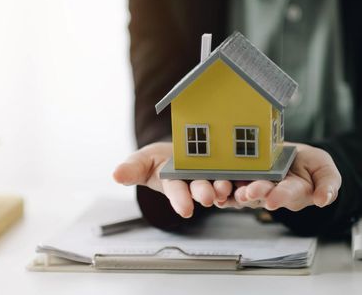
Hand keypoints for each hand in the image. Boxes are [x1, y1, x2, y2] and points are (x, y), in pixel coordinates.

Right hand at [112, 142, 233, 217]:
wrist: (177, 152)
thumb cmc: (158, 160)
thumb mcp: (141, 161)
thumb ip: (131, 169)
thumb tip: (115, 175)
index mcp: (174, 183)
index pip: (176, 192)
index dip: (180, 200)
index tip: (185, 210)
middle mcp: (193, 182)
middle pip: (199, 188)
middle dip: (203, 192)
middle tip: (207, 196)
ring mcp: (210, 176)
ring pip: (219, 184)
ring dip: (223, 186)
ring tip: (224, 187)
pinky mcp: (225, 170)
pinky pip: (235, 175)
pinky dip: (240, 178)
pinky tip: (246, 177)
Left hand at [230, 143, 340, 210]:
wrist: (296, 158)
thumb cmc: (312, 166)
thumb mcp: (326, 171)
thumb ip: (328, 185)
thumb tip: (324, 200)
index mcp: (294, 191)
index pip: (288, 193)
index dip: (281, 196)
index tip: (273, 199)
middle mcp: (273, 192)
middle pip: (263, 194)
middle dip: (256, 193)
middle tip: (249, 191)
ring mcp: (257, 188)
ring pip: (244, 193)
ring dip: (235, 192)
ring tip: (229, 189)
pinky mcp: (243, 182)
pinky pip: (232, 189)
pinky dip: (223, 191)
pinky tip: (217, 190)